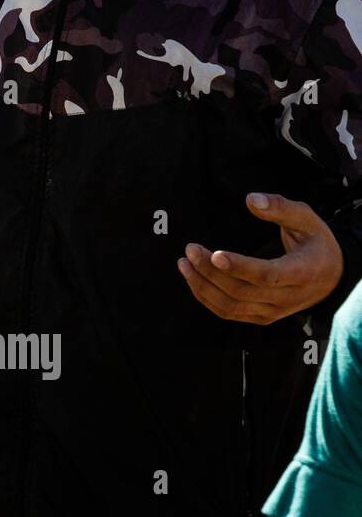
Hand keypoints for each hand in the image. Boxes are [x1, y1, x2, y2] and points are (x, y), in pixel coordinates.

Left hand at [177, 192, 343, 324]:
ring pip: (231, 306)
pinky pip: (229, 313)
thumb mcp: (307, 218)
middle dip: (210, 272)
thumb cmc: (315, 242)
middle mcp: (288, 297)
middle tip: (190, 249)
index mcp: (303, 272)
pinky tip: (193, 278)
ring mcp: (274, 311)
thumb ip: (280, 207)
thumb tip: (251, 199)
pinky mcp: (262, 316)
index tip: (214, 254)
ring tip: (184, 263)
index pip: (268, 275)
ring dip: (202, 286)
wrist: (331, 276)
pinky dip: (207, 298)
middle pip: (242, 291)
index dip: (240, 267)